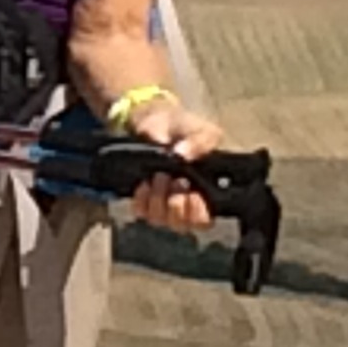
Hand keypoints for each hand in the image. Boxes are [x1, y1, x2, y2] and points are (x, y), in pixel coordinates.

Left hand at [126, 99, 222, 231]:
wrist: (154, 120)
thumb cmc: (183, 128)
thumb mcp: (201, 130)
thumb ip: (200, 142)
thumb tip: (183, 155)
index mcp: (207, 192)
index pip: (205, 221)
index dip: (197, 212)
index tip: (191, 191)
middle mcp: (185, 203)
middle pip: (181, 225)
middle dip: (175, 203)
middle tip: (172, 179)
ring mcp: (163, 203)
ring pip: (160, 220)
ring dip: (157, 198)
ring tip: (158, 175)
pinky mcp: (143, 199)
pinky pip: (140, 211)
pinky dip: (141, 198)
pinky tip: (144, 181)